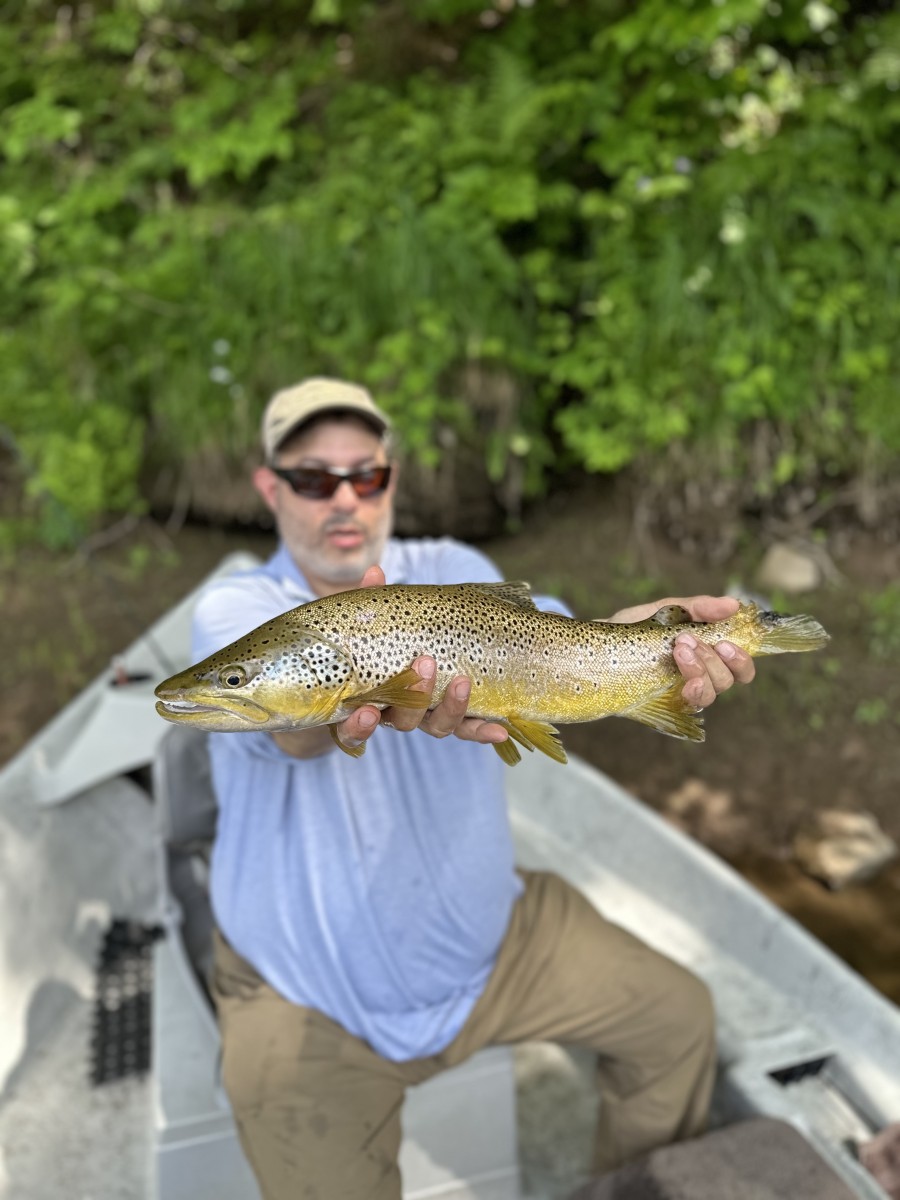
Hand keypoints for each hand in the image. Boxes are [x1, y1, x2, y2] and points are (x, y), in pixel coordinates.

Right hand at [334, 566, 509, 752]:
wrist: (416, 650)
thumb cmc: (383, 638)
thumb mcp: (375, 620)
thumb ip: (370, 601)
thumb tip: (376, 572)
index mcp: (368, 698)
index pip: (353, 728)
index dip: (358, 726)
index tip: (366, 713)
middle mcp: (398, 714)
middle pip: (403, 721)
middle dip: (415, 697)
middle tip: (424, 664)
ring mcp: (429, 716)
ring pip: (437, 726)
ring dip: (451, 707)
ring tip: (462, 681)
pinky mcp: (457, 716)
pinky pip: (468, 728)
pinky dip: (482, 731)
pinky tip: (499, 730)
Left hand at [608, 594, 755, 708]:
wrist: (596, 644)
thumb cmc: (635, 626)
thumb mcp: (667, 609)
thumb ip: (698, 607)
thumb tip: (733, 604)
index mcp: (707, 654)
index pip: (740, 667)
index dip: (742, 660)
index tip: (725, 643)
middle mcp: (700, 677)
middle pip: (728, 680)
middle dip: (713, 659)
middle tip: (686, 640)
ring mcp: (681, 692)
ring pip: (710, 694)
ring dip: (701, 672)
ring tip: (678, 651)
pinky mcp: (663, 705)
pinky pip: (688, 707)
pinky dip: (691, 692)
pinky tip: (682, 683)